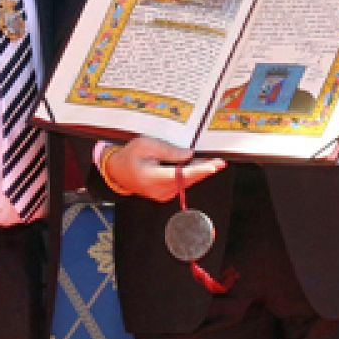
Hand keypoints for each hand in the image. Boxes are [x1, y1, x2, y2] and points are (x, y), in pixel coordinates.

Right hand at [102, 135, 225, 202]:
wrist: (117, 171)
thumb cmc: (129, 156)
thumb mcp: (145, 145)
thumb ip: (168, 150)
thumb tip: (188, 155)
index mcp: (153, 177)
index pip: (181, 175)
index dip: (200, 171)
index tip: (214, 167)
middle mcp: (159, 190)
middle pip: (188, 180)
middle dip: (205, 170)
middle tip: (220, 162)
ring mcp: (163, 194)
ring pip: (186, 182)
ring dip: (199, 172)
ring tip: (213, 162)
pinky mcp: (165, 194)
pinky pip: (181, 184)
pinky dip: (190, 175)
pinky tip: (198, 167)